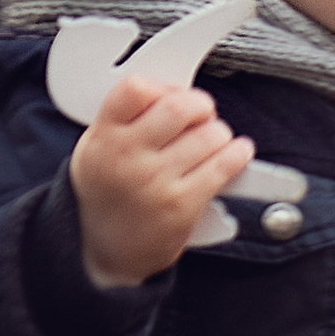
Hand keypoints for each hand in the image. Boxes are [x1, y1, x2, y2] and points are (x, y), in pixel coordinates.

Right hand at [71, 66, 255, 287]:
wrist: (102, 249)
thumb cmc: (106, 192)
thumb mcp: (96, 147)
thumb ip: (126, 118)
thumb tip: (174, 91)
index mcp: (104, 136)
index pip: (136, 89)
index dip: (162, 87)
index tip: (171, 95)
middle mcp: (128, 157)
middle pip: (179, 107)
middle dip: (200, 105)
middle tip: (202, 113)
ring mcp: (156, 182)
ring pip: (209, 135)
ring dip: (219, 132)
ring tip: (212, 139)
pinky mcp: (182, 206)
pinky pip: (223, 167)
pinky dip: (238, 153)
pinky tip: (236, 152)